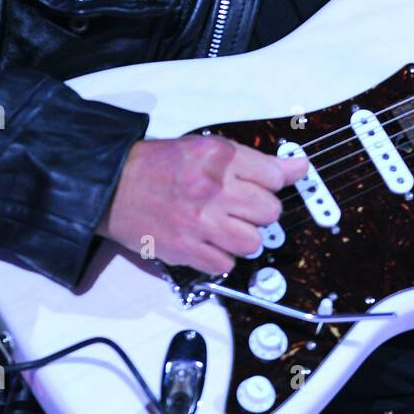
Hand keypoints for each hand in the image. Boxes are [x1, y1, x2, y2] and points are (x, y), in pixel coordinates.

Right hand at [96, 133, 308, 274]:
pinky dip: (221, 256)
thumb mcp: (208, 149)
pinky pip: (225, 263)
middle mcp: (214, 188)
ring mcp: (200, 222)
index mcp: (220, 158)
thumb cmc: (159, 166)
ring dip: (244, 238)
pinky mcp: (186, 249)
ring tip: (225, 227)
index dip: (270, 183)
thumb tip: (299, 167)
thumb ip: (255, 161)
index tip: (259, 185)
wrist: (114, 186)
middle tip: (241, 208)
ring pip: (253, 242)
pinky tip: (208, 242)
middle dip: (260, 212)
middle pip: (270, 212)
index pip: (275, 176)